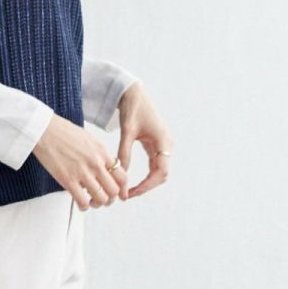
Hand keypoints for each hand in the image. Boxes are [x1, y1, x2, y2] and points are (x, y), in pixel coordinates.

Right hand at [32, 115, 127, 207]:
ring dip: (97, 204)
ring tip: (91, 202)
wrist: (44, 130)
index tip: (119, 194)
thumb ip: (98, 154)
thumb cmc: (62, 132)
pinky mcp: (68, 180)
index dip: (122, 189)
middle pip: (113, 190)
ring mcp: (82, 172)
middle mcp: (96, 163)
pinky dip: (84, 207)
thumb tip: (104, 166)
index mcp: (102, 152)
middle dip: (110, 199)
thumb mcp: (88, 139)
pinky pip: (82, 201)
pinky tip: (81, 204)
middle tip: (104, 199)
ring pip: (100, 198)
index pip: (122, 176)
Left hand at [114, 84, 172, 198]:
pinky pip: (154, 165)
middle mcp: (166, 145)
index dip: (147, 185)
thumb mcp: (127, 131)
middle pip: (162, 175)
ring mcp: (162, 145)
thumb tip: (121, 173)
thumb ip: (124, 152)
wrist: (135, 94)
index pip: (161, 171)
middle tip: (127, 194)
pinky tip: (131, 181)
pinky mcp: (156, 145)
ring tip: (128, 190)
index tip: (131, 192)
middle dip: (147, 186)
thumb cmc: (132, 108)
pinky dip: (145, 175)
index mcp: (162, 141)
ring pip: (159, 171)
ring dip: (146, 183)